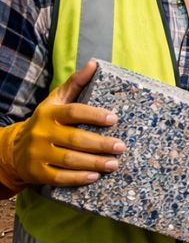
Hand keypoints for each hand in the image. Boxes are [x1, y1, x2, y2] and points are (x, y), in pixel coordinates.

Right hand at [0, 61, 124, 192]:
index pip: (74, 112)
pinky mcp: (36, 172)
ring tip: (114, 163)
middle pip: (76, 139)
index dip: (95, 115)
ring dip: (94, 163)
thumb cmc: (45, 121)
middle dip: (101, 144)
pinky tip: (94, 177)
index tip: (114, 119)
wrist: (14, 147)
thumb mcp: (56, 100)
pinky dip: (78, 178)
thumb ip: (75, 83)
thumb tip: (94, 63)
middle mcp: (42, 133)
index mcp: (50, 113)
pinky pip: (59, 177)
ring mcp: (38, 154)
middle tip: (121, 147)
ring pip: (70, 160)